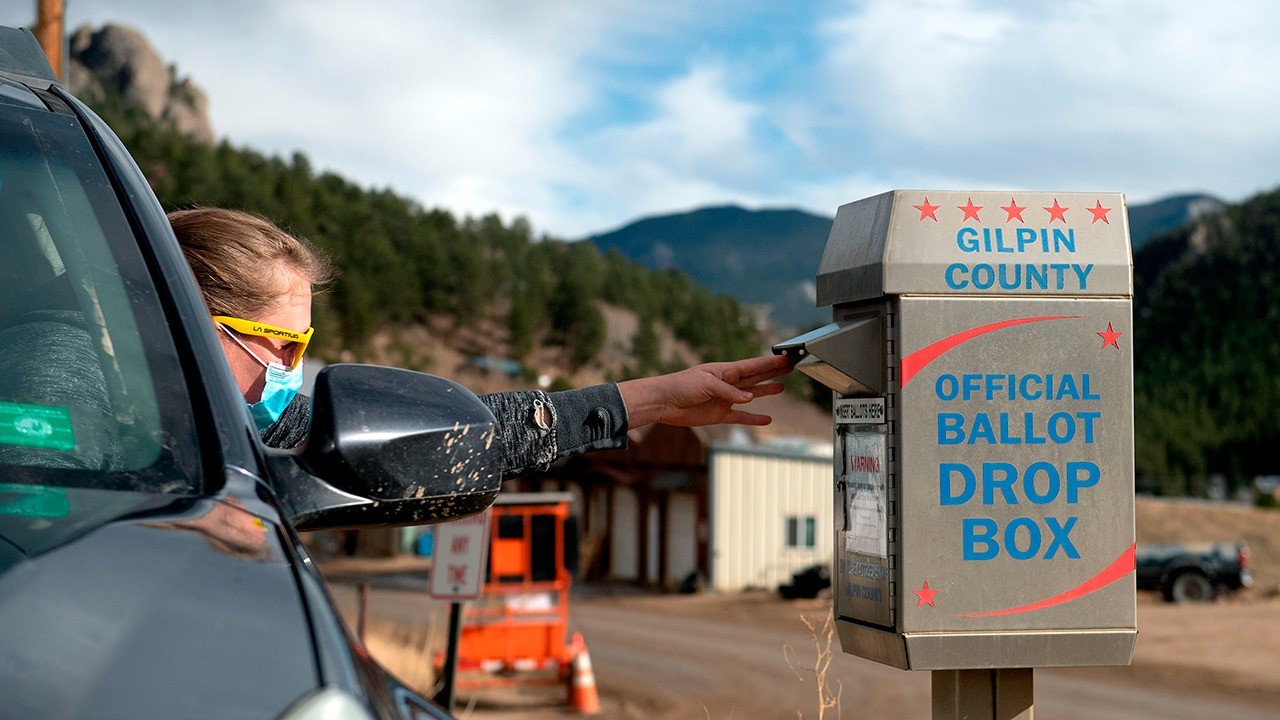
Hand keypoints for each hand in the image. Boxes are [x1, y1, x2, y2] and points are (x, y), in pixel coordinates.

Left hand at [618, 353, 792, 428]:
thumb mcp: (706, 384)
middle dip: (772, 372)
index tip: (784, 358)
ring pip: (751, 395)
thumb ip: (729, 391)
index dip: (768, 362)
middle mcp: (727, 384)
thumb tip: (749, 398)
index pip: (751, 366)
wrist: (663, 402)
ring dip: (766, 391)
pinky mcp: (719, 414)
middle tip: (790, 367)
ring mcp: (724, 399)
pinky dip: (753, 418)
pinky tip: (766, 419)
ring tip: (781, 387)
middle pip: (755, 377)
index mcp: (724, 371)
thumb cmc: (680, 385)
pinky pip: (740, 417)